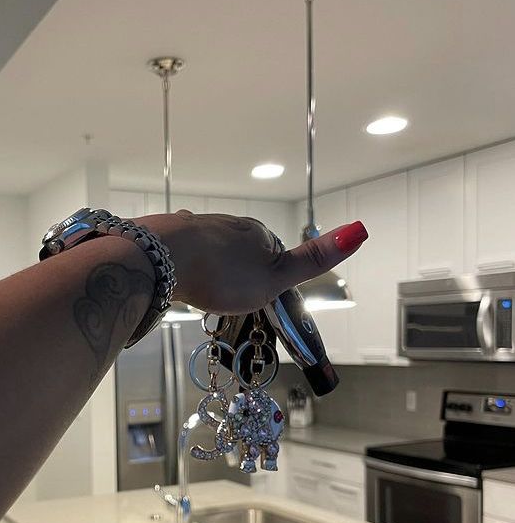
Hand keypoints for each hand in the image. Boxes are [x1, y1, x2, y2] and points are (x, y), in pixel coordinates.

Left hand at [138, 211, 367, 313]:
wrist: (161, 261)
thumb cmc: (221, 273)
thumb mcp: (276, 276)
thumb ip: (313, 260)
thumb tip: (360, 230)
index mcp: (257, 234)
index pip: (272, 254)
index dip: (269, 276)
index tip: (261, 296)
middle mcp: (227, 225)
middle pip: (240, 250)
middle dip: (238, 270)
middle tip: (231, 298)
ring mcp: (196, 228)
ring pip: (209, 249)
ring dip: (209, 266)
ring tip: (204, 288)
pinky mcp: (168, 236)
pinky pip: (181, 252)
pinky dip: (183, 263)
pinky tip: (178, 273)